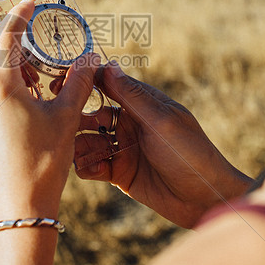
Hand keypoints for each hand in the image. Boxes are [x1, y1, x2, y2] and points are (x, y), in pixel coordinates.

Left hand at [0, 0, 98, 224]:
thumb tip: (91, 58)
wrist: (13, 211)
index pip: (6, 33)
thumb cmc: (42, 164)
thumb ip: (78, 81)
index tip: (32, 0)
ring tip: (28, 80)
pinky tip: (16, 105)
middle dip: (6, 40)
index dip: (20, 12)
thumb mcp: (65, 119)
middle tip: (35, 50)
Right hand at [75, 62, 250, 227]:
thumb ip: (133, 96)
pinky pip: (93, 165)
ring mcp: (124, 148)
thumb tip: (108, 65)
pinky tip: (96, 171)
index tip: (59, 84)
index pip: (106, 85)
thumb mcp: (162, 122)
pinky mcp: (120, 173)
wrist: (205, 199)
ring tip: (83, 154)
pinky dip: (87, 166)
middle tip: (63, 127)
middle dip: (75, 119)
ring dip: (80, 146)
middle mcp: (129, 123)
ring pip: (88, 141)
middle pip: (91, 114)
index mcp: (141, 104)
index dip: (82, 84)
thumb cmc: (192, 154)